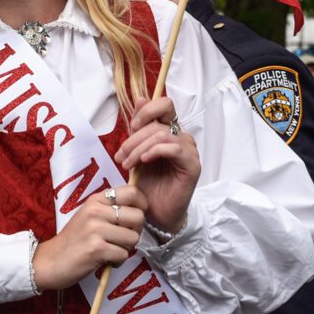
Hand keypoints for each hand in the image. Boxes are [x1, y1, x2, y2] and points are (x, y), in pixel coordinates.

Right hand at [32, 184, 145, 290]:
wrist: (50, 261)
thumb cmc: (74, 241)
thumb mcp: (89, 216)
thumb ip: (110, 209)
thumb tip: (140, 210)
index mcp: (96, 200)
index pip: (132, 192)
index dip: (142, 206)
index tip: (134, 219)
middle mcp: (95, 211)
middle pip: (138, 217)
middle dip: (135, 232)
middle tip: (121, 240)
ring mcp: (95, 229)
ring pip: (133, 238)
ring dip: (125, 249)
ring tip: (110, 250)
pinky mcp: (96, 248)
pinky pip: (123, 254)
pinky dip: (117, 261)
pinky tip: (104, 259)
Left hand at [113, 95, 198, 233]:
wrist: (156, 214)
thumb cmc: (148, 185)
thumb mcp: (136, 153)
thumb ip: (138, 129)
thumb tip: (140, 98)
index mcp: (169, 132)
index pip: (165, 105)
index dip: (147, 110)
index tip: (131, 127)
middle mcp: (181, 138)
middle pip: (159, 120)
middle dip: (134, 137)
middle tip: (121, 155)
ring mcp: (189, 151)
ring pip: (163, 134)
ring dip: (139, 148)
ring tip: (127, 164)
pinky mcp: (192, 165)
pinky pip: (174, 148)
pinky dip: (155, 151)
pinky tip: (143, 162)